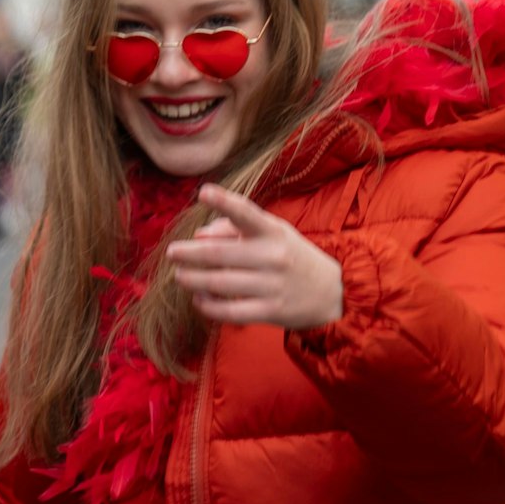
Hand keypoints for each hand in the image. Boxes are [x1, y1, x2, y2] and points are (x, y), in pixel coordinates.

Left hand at [164, 184, 343, 328]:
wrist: (333, 293)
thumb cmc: (291, 256)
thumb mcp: (272, 234)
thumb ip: (235, 229)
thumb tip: (199, 235)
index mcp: (272, 231)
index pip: (246, 213)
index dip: (224, 201)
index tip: (203, 192)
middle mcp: (272, 256)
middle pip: (219, 254)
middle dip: (189, 253)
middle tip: (171, 252)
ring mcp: (272, 285)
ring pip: (219, 283)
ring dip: (192, 280)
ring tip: (179, 275)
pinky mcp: (270, 311)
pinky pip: (230, 311)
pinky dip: (209, 306)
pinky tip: (199, 300)